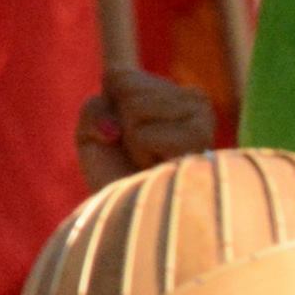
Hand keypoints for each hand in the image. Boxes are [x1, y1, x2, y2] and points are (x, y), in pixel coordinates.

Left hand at [75, 68, 215, 191]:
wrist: (135, 219)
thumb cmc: (117, 176)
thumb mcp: (92, 132)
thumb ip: (96, 107)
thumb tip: (117, 126)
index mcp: (173, 93)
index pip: (118, 75)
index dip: (107, 107)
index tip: (122, 136)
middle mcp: (195, 99)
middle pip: (125, 88)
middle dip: (119, 125)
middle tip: (138, 156)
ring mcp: (202, 116)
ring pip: (134, 107)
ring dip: (132, 143)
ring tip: (150, 163)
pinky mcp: (200, 137)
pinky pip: (143, 132)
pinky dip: (140, 154)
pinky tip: (160, 169)